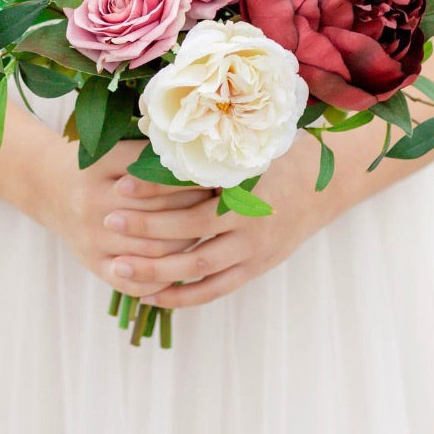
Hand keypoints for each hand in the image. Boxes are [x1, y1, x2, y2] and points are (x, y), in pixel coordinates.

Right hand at [35, 134, 215, 289]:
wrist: (48, 186)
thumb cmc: (97, 163)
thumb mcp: (117, 146)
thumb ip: (153, 153)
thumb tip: (206, 161)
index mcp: (103, 164)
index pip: (160, 176)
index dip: (193, 180)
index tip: (217, 178)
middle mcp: (93, 201)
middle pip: (159, 213)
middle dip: (195, 211)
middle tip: (221, 208)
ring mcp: (91, 237)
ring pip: (153, 250)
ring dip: (186, 245)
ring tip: (208, 234)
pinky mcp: (92, 263)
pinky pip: (134, 281)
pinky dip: (161, 279)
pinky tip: (181, 268)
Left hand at [105, 133, 338, 307]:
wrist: (325, 187)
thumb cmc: (278, 157)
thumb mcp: (250, 146)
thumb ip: (209, 149)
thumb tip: (154, 138)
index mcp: (245, 179)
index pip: (192, 184)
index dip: (154, 186)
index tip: (121, 184)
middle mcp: (250, 215)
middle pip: (190, 226)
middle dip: (146, 225)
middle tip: (108, 219)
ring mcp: (253, 247)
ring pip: (197, 264)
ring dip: (155, 267)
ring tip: (118, 265)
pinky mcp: (255, 268)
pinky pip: (213, 289)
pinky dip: (180, 295)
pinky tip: (149, 294)